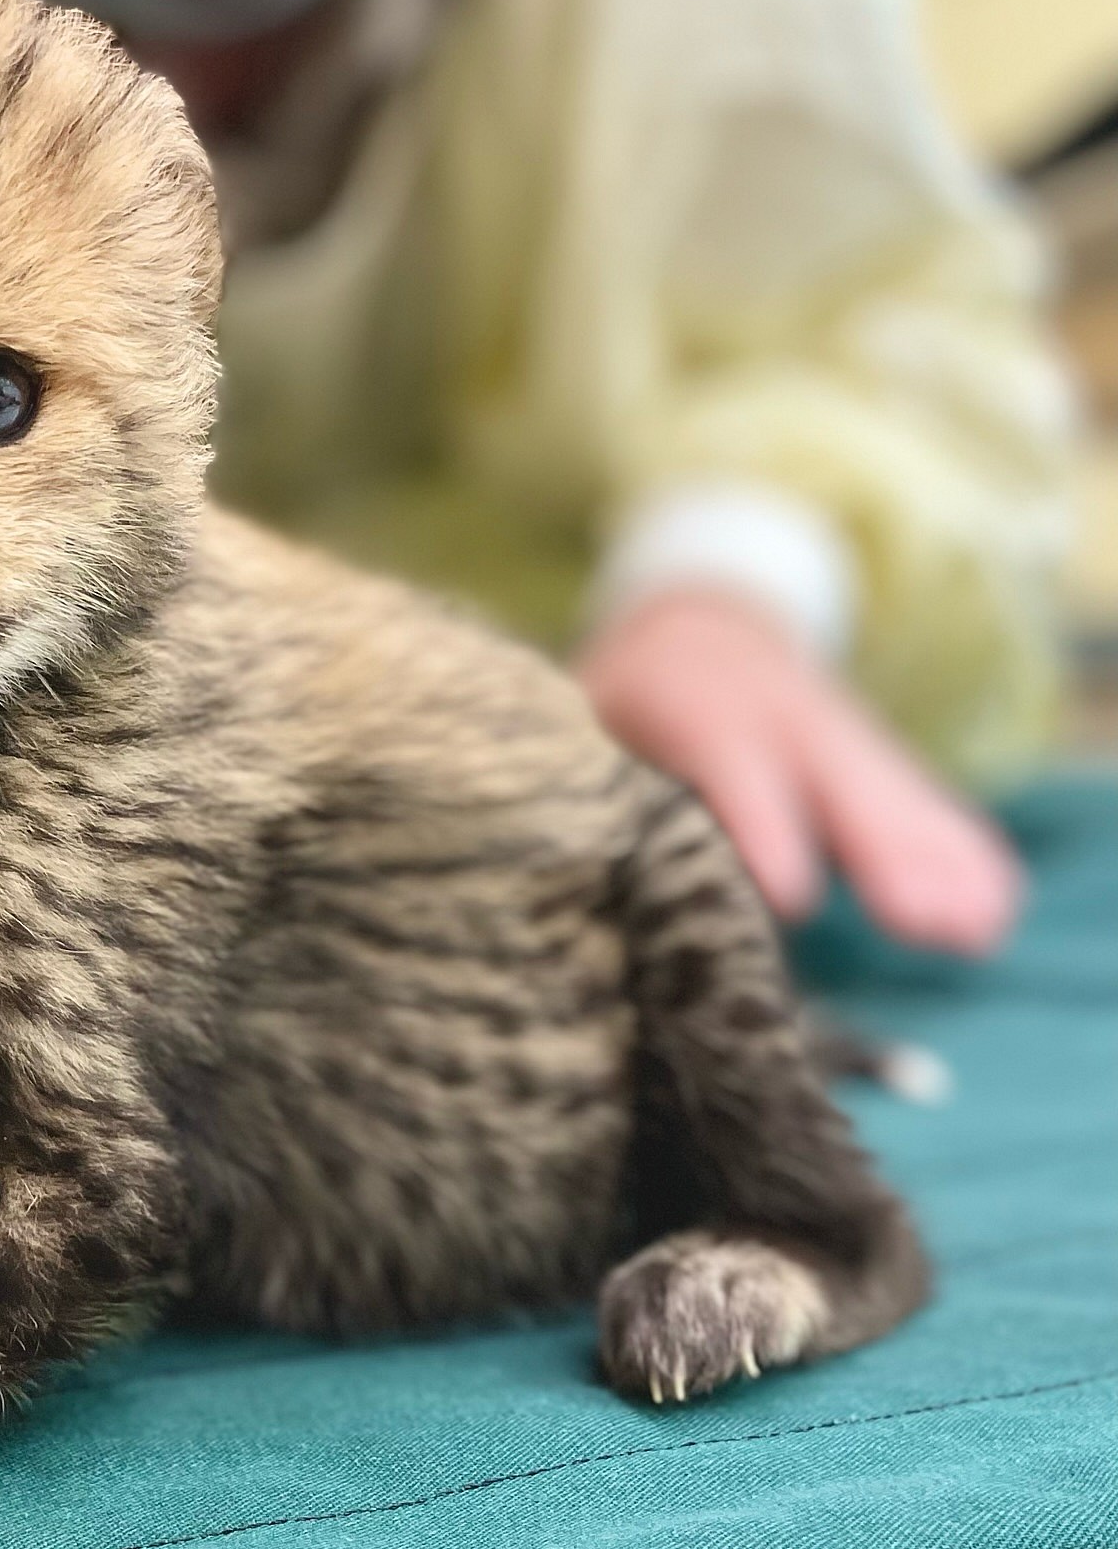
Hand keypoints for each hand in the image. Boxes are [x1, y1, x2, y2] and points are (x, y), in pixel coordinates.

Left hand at [578, 590, 1020, 956]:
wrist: (697, 617)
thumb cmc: (623, 692)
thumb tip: (558, 854)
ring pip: (893, 798)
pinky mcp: (871, 762)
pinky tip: (990, 912)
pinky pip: (922, 805)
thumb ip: (585, 776)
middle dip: (882, 854)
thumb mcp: (586, 713)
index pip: (732, 768)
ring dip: (936, 864)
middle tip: (919, 920)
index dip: (764, 829)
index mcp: (697, 706)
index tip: (795, 897)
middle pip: (838, 786)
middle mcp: (781, 720)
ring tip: (972, 932)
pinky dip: (958, 854)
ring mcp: (837, 738)